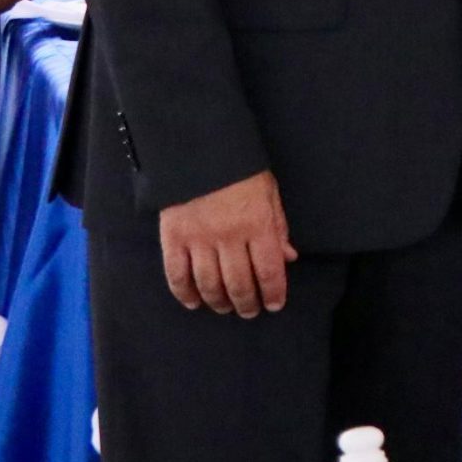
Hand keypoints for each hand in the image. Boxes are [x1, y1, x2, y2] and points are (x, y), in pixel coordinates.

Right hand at [159, 171, 295, 315]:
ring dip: (219, 302)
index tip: (275, 305)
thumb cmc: (241, 172)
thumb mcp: (270, 193)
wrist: (198, 150)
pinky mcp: (172, 239)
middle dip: (247, 302)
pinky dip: (184, 293)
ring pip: (209, 284)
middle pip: (239, 283)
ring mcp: (198, 240)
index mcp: (258, 224)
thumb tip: (288, 258)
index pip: (269, 270)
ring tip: (226, 308)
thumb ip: (278, 227)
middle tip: (250, 311)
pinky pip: (177, 275)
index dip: (274, 292)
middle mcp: (229, 237)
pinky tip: (194, 302)